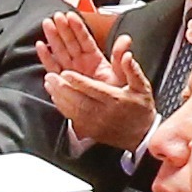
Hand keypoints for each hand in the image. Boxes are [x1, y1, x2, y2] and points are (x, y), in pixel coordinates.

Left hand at [34, 9, 154, 149]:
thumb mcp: (142, 87)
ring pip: (72, 110)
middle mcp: (103, 113)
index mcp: (116, 100)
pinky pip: (71, 118)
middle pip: (78, 100)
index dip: (78, 81)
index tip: (65, 72)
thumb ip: (132, 70)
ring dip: (58, 96)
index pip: (94, 89)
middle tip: (50, 76)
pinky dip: (61, 106)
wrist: (142, 136)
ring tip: (49, 83)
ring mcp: (95, 124)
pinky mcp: (90, 131)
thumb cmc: (141, 108)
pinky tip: (54, 96)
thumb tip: (127, 55)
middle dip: (62, 88)